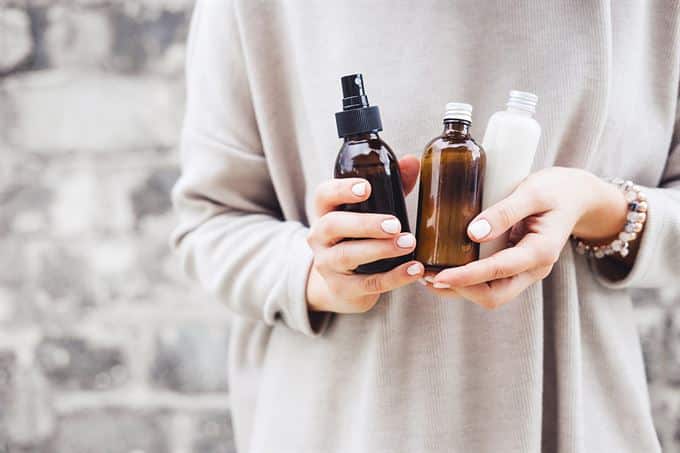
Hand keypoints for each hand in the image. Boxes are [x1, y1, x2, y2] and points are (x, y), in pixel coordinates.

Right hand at [306, 155, 423, 312]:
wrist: (343, 285)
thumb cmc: (359, 238)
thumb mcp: (370, 211)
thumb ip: (391, 186)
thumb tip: (412, 161)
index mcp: (325, 212)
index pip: (323, 196)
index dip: (342, 190)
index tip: (367, 188)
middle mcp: (320, 238)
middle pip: (333, 225)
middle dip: (364, 223)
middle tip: (395, 224)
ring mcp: (328, 265)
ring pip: (347, 256)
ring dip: (380, 249)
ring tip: (409, 244)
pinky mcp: (343, 289)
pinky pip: (368, 283)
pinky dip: (394, 277)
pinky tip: (414, 269)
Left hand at [426, 167, 628, 308]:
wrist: (578, 196)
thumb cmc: (557, 189)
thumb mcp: (533, 191)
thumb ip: (505, 211)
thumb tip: (473, 232)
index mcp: (541, 251)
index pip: (498, 272)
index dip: (466, 277)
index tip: (439, 276)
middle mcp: (534, 269)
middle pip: (494, 296)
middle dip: (459, 290)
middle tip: (427, 277)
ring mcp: (525, 271)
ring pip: (490, 293)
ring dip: (460, 289)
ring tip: (428, 276)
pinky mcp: (515, 266)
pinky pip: (490, 282)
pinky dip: (467, 280)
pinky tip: (444, 268)